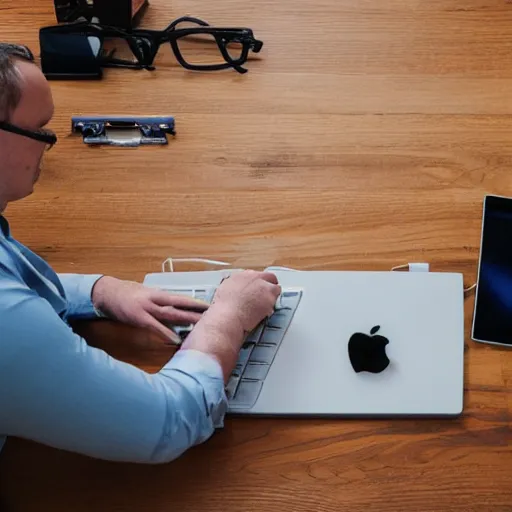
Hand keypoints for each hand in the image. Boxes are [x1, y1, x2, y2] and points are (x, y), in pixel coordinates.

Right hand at [91, 277, 208, 343]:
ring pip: (171, 314)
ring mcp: (148, 308)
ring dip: (187, 319)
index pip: (182, 298)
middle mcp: (156, 299)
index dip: (197, 302)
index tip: (211, 306)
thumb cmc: (127, 294)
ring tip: (201, 325)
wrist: (106, 292)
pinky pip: (155, 326)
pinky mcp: (139, 318)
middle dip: (197, 311)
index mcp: (159, 293)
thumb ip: (160, 302)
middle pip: (181, 305)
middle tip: (213, 316)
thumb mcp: (146, 295)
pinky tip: (176, 339)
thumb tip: (174, 309)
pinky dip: (166, 333)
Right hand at [181, 270, 280, 380]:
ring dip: (271, 296)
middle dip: (268, 286)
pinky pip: (277, 295)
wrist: (227, 317)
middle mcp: (250, 276)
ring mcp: (261, 283)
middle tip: (266, 299)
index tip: (255, 293)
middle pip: (267, 276)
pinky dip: (274, 303)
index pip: (252, 276)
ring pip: (274, 286)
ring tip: (265, 308)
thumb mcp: (222, 296)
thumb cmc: (222, 312)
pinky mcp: (269, 292)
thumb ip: (232, 292)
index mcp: (237, 277)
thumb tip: (235, 296)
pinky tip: (267, 311)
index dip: (256, 286)